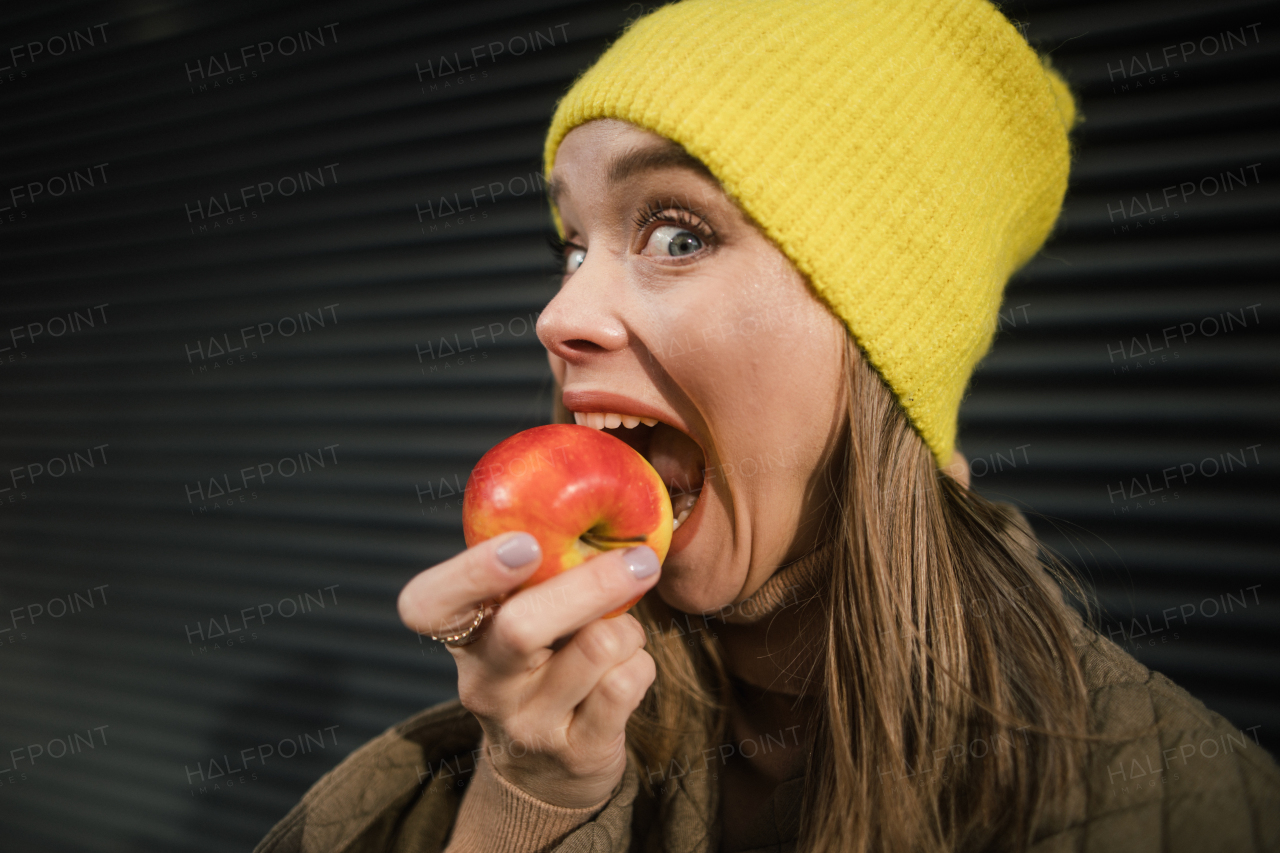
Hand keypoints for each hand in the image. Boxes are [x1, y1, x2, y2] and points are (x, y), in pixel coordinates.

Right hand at [397, 532, 660, 807]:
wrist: (543, 772)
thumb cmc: (540, 664)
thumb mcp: (520, 617)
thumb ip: (539, 570)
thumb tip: (597, 494)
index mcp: (462, 634)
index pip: (427, 605)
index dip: (471, 572)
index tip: (524, 544)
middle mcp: (483, 682)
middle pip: (523, 626)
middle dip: (591, 585)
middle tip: (638, 559)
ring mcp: (526, 723)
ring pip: (595, 648)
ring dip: (627, 629)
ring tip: (619, 633)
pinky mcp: (574, 752)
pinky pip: (625, 685)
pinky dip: (641, 663)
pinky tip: (626, 667)